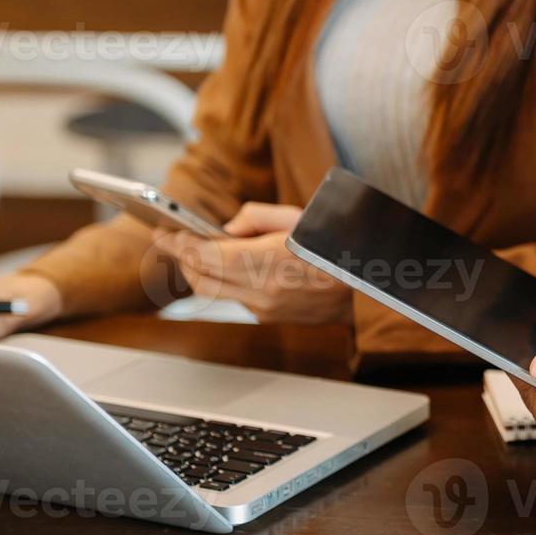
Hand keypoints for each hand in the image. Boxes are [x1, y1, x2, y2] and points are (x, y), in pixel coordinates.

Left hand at [166, 203, 351, 324]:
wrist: (371, 287)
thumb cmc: (339, 245)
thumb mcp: (299, 216)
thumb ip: (256, 217)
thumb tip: (228, 229)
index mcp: (269, 261)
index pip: (205, 256)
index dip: (178, 244)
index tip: (164, 232)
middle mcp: (263, 291)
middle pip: (201, 279)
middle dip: (181, 260)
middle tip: (173, 240)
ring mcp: (267, 309)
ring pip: (215, 292)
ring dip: (201, 272)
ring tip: (197, 251)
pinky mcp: (273, 318)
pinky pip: (236, 299)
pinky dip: (225, 281)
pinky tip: (229, 266)